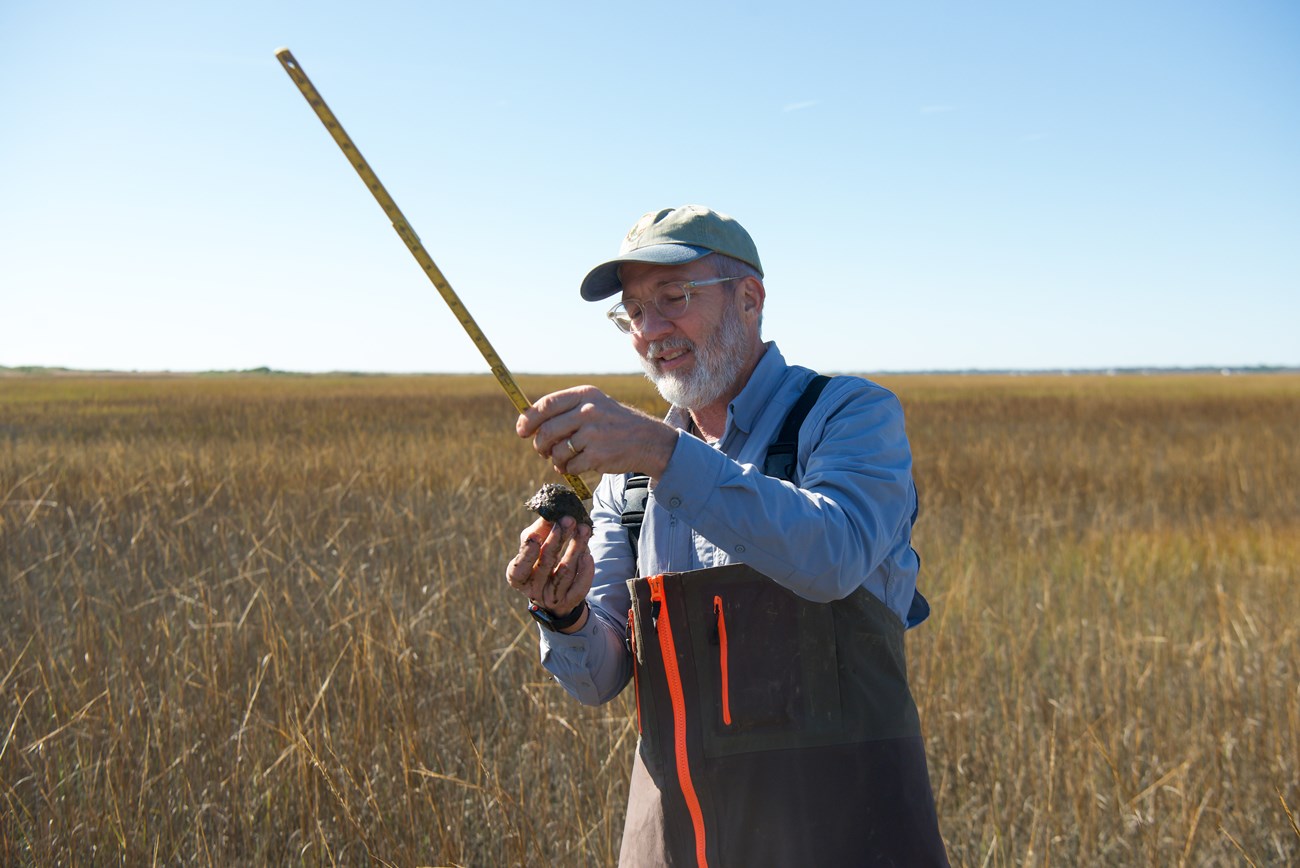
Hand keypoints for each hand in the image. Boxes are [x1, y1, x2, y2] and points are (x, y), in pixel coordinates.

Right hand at [505, 515, 593, 620]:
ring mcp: (551, 598)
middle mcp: (533, 589)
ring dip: (576, 548)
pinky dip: (585, 570)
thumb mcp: (536, 545)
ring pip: (565, 572)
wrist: (555, 591)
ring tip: (584, 530)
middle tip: (568, 520)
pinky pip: (579, 586)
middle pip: (546, 564)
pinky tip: (587, 554)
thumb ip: (541, 529)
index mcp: (518, 576)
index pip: (519, 568)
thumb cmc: (541, 561)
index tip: (535, 536)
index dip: (527, 553)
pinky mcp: (569, 602)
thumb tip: (551, 511)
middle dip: (557, 540)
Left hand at [516, 386, 676, 479]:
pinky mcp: (598, 455)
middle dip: (539, 444)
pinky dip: (569, 469)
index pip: (546, 404)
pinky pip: (570, 466)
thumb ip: (565, 410)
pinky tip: (577, 465)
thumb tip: (527, 421)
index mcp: (585, 395)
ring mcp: (593, 434)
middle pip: (546, 430)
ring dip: (555, 459)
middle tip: (542, 450)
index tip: (522, 430)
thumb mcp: (594, 405)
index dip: (528, 419)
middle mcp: (588, 411)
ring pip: (556, 451)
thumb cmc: (614, 423)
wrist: (647, 440)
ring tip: (565, 459)